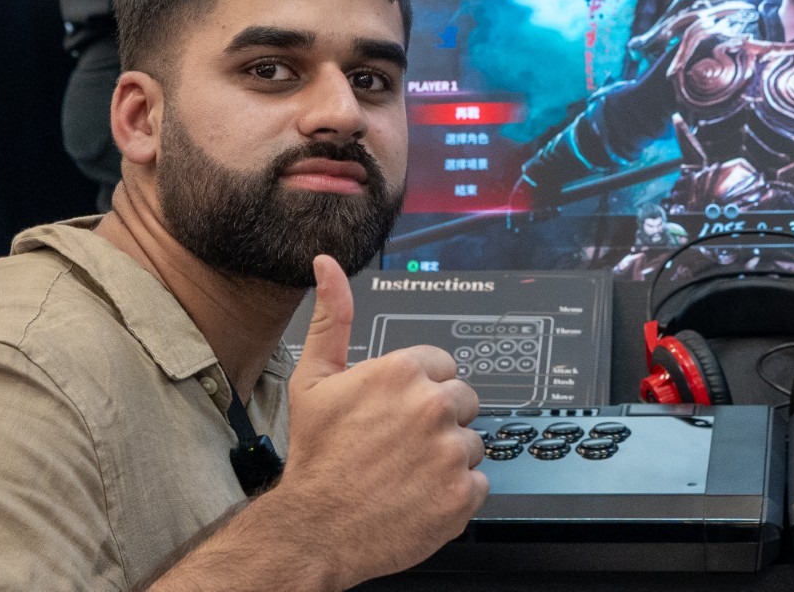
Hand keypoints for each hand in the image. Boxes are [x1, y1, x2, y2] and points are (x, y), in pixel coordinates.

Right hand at [271, 256, 486, 586]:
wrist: (313, 528)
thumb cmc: (316, 457)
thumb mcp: (314, 379)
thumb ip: (332, 318)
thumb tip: (328, 266)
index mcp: (403, 372)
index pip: (442, 366)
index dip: (419, 390)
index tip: (397, 411)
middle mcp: (433, 406)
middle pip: (463, 401)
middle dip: (439, 420)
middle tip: (403, 443)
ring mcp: (451, 451)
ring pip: (472, 443)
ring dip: (449, 457)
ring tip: (409, 471)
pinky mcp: (463, 493)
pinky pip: (480, 482)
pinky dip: (457, 492)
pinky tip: (422, 494)